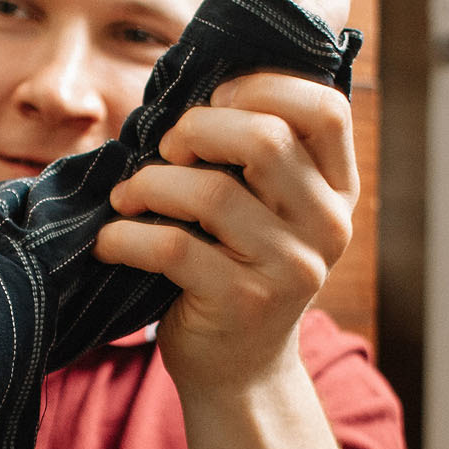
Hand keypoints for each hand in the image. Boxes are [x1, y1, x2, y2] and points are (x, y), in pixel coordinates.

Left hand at [95, 71, 356, 391]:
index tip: (216, 101)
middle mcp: (327, 226)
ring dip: (151, 183)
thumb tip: (193, 78)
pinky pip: (173, 248)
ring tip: (128, 197)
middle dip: (197, 128)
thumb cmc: (237, 266)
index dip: (263, 87)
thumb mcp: (266, 209)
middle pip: (265, 139)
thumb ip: (256, 153)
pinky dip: (127, 235)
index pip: (325, 109)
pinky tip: (111, 240)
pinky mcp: (242, 303)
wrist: (240, 370)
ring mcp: (290, 268)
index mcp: (337, 189)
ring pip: (211, 192)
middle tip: (167, 150)